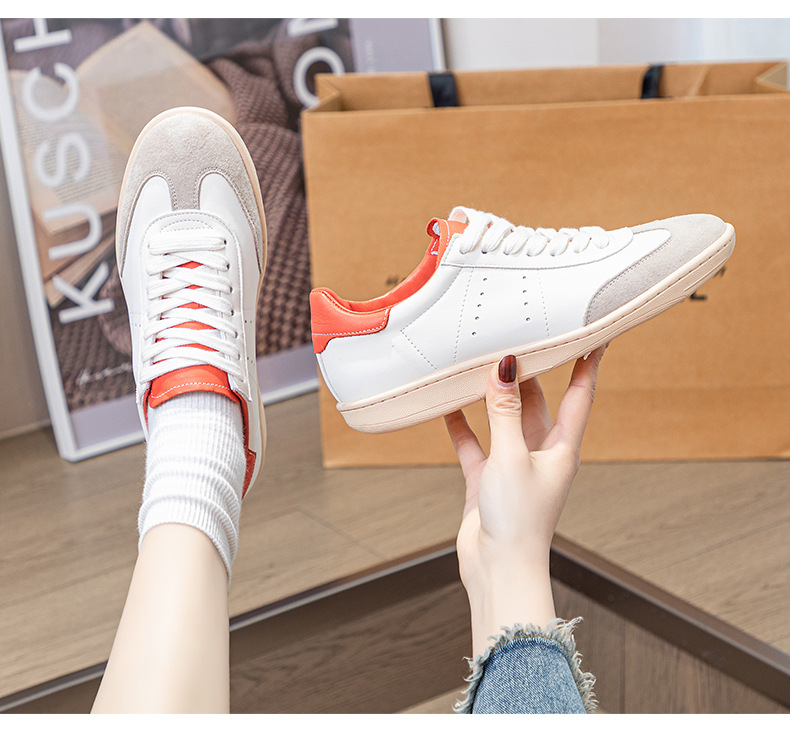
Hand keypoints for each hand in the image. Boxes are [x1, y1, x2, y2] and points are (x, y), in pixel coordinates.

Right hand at [445, 347, 604, 654]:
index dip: (587, 363)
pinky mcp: (487, 478)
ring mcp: (512, 465)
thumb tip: (507, 367)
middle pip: (538, 401)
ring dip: (493, 396)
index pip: (579, 395)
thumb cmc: (519, 520)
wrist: (499, 568)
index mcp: (562, 448)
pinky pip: (474, 443)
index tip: (593, 334)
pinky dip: (462, 425)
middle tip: (521, 337)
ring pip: (504, 419)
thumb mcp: (512, 456)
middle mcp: (540, 453)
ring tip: (480, 365)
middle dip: (531, 372)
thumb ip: (506, 410)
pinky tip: (448, 406)